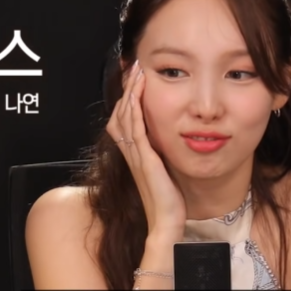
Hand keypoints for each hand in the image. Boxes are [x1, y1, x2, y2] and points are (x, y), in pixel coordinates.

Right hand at [106, 60, 186, 239]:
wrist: (166, 223)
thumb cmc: (169, 202)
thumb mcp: (164, 173)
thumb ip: (162, 157)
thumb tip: (168, 143)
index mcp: (135, 155)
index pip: (124, 120)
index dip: (127, 99)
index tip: (135, 80)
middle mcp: (132, 153)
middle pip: (121, 113)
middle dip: (127, 88)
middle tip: (133, 67)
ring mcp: (136, 155)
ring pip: (126, 116)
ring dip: (131, 91)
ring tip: (137, 71)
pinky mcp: (145, 158)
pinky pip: (136, 127)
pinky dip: (136, 106)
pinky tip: (139, 91)